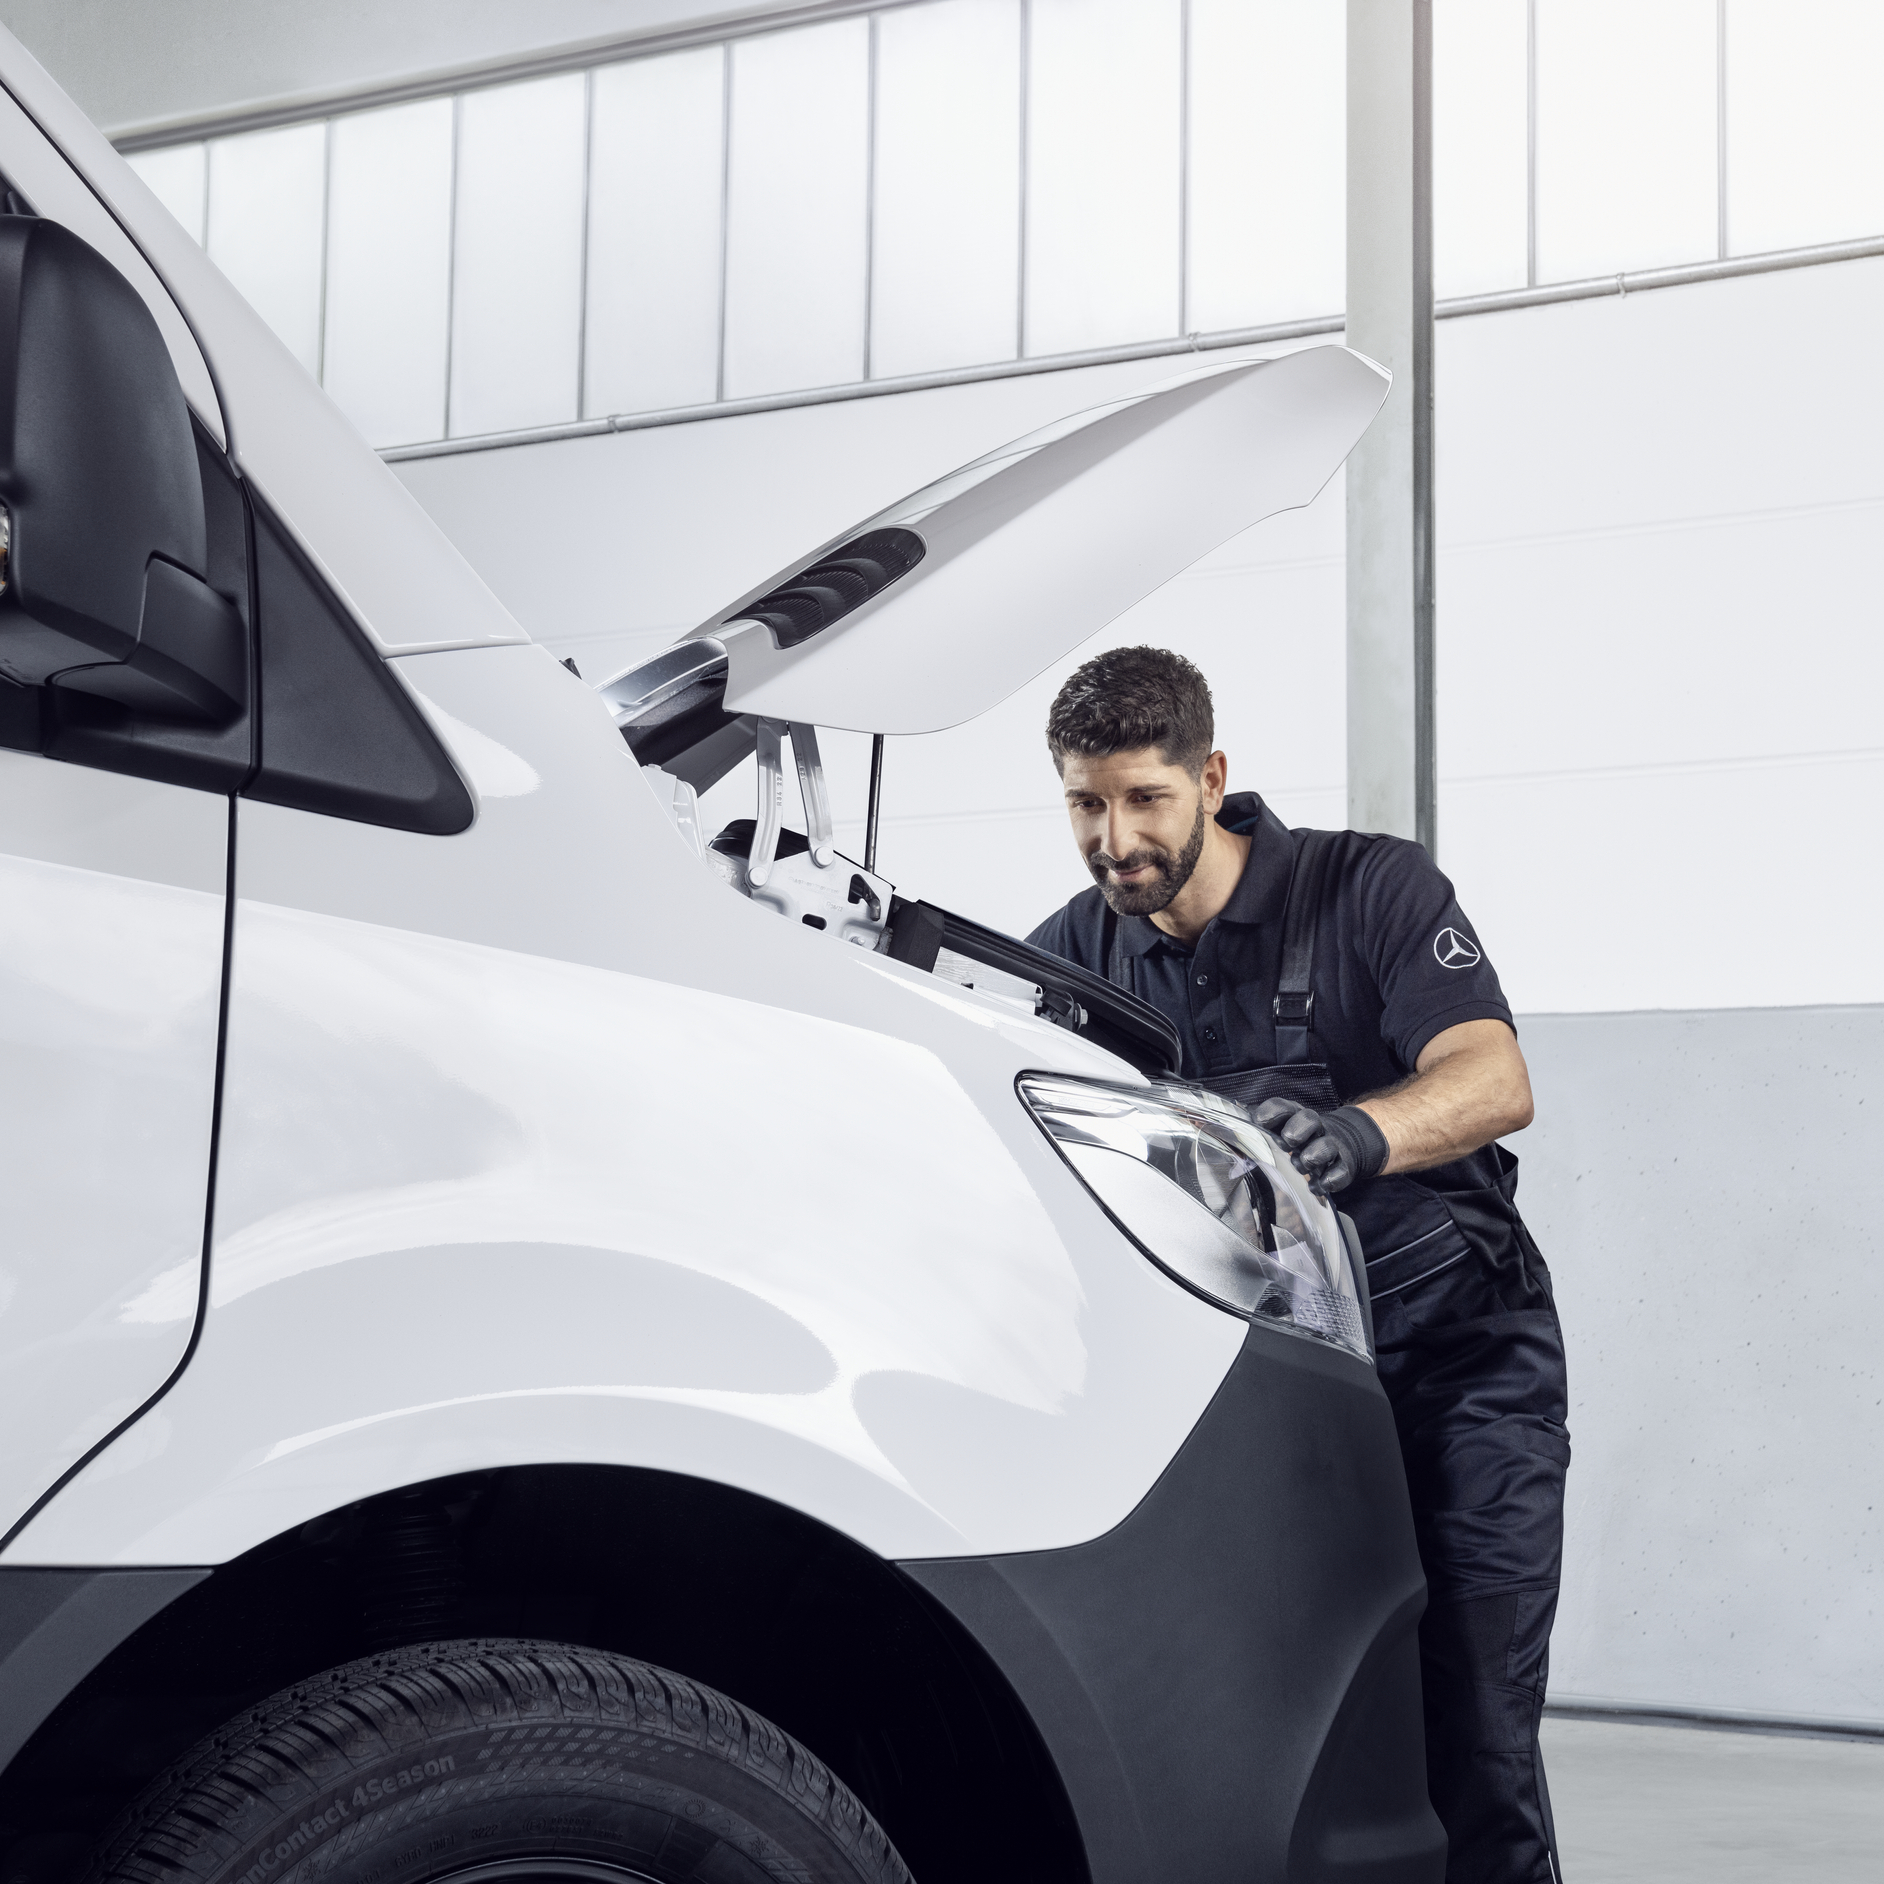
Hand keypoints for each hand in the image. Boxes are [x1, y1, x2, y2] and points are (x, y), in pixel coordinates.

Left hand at [1252, 1098, 1389, 1195]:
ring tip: (1302, 1164)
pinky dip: (1329, 1180)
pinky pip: (1341, 1172)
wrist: (1342, 1143)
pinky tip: (1316, 1186)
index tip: (1260, 1121)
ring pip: (1326, 1145)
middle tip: (1288, 1141)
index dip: (1271, 1112)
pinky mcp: (1344, 1166)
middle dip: (1297, 1129)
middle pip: (1309, 1119)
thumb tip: (1231, 1126)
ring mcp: (1331, 1146)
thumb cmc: (1302, 1137)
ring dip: (1313, 1155)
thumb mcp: (1282, 1129)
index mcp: (1295, 1116)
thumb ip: (1260, 1129)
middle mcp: (1315, 1128)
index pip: (1283, 1107)